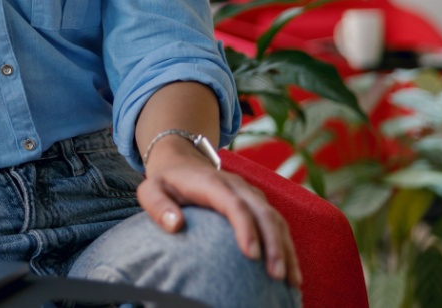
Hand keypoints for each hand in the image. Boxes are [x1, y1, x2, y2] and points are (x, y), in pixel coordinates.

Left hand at [139, 137, 300, 288]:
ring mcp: (250, 194)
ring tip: (290, 281)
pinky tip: (290, 271)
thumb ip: (157, 205)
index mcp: (211, 182)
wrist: (182, 161)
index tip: (251, 255)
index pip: (234, 204)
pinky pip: (277, 223)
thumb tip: (175, 225)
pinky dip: (286, 246)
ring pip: (275, 219)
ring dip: (285, 249)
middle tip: (276, 276)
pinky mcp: (257, 203)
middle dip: (274, 244)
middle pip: (263, 213)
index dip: (245, 228)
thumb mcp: (150, 189)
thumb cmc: (166, 181)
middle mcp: (237, 186)